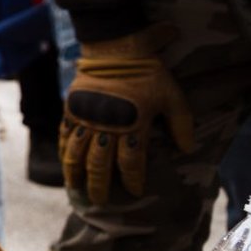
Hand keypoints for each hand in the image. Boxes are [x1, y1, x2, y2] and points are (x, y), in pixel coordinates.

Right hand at [61, 26, 195, 203]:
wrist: (116, 49)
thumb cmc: (149, 73)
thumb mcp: (173, 97)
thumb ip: (181, 125)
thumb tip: (187, 149)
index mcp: (132, 126)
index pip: (130, 162)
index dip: (132, 180)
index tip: (133, 192)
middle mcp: (106, 127)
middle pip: (99, 164)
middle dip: (100, 185)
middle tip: (99, 201)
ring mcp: (86, 118)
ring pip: (77, 153)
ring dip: (76, 172)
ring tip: (76, 187)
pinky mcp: (72, 108)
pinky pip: (65, 134)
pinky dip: (64, 149)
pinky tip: (64, 161)